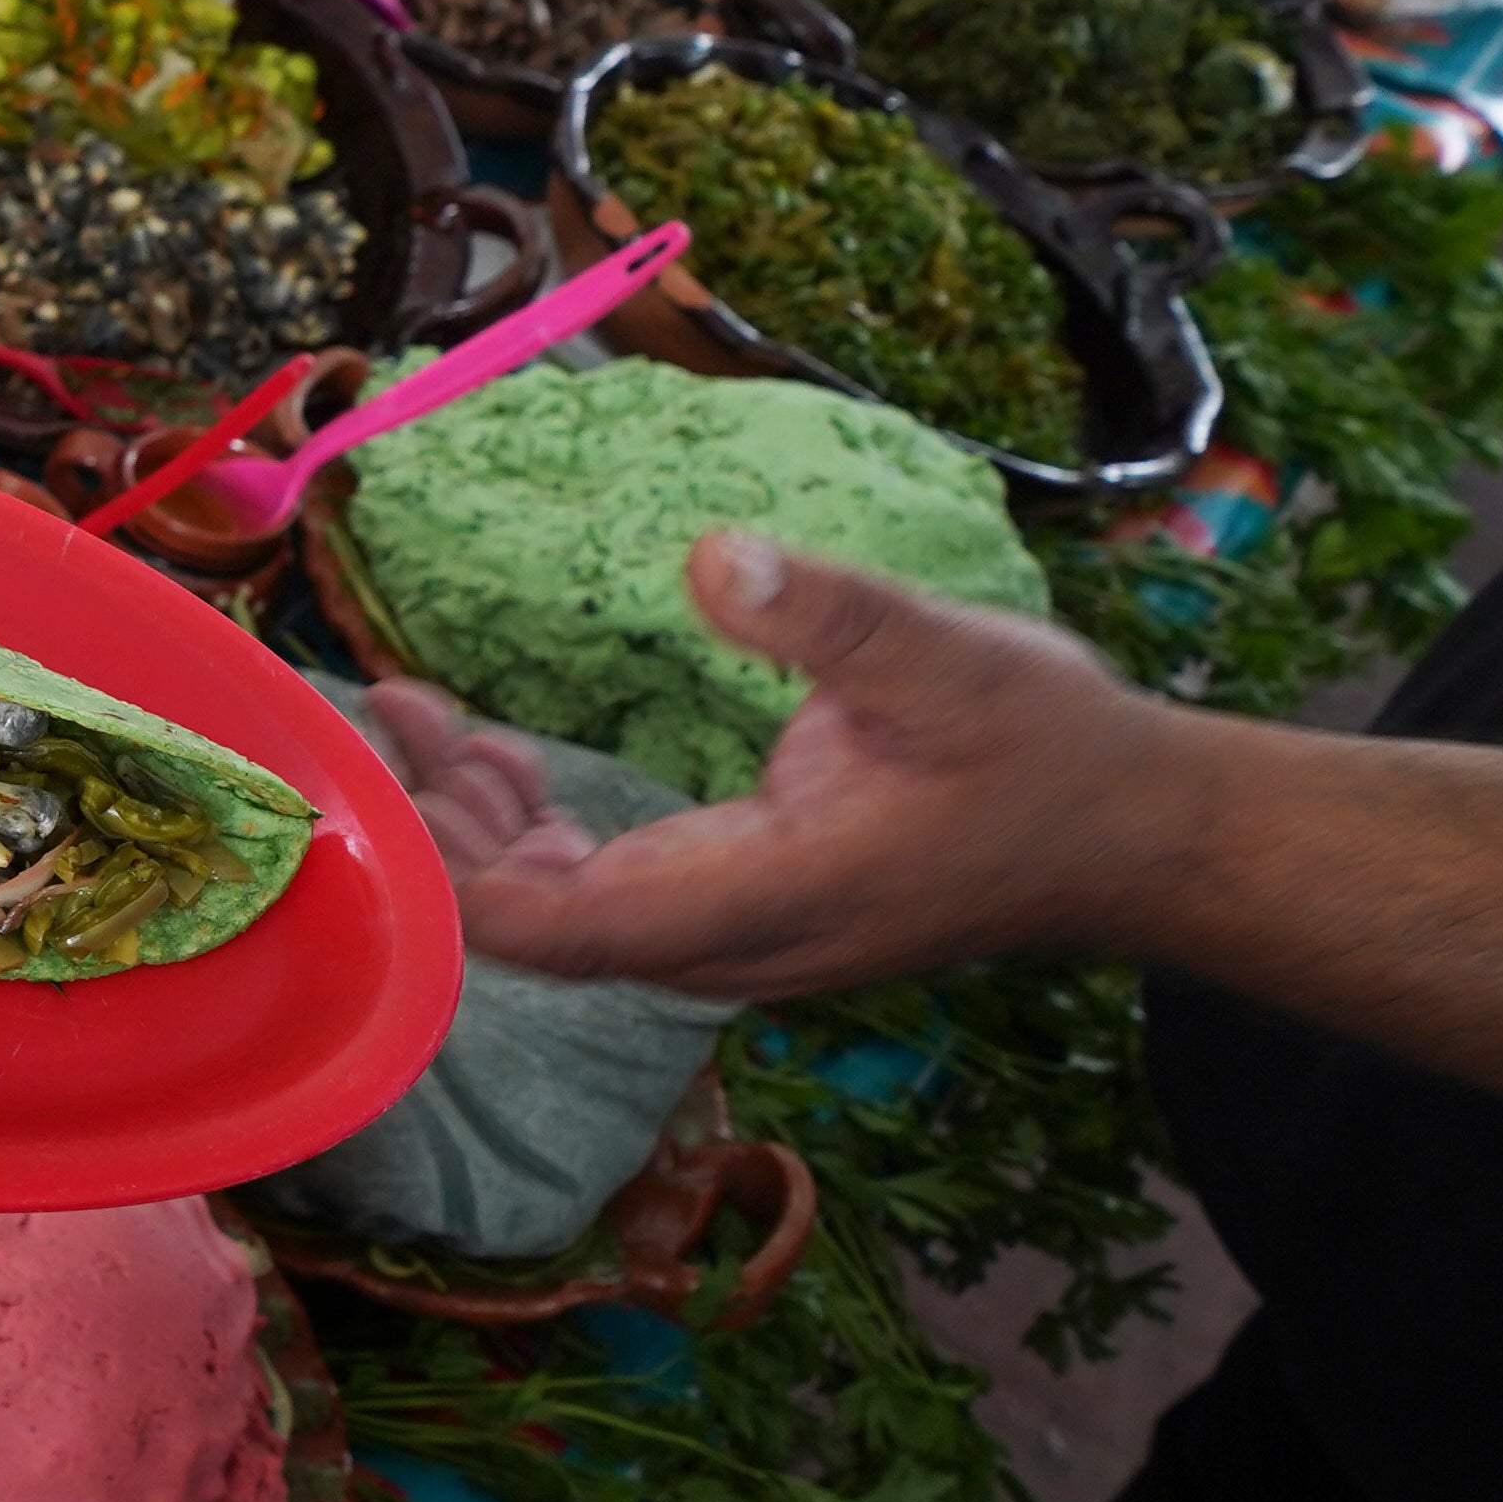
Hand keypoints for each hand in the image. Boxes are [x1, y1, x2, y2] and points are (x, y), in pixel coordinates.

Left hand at [378, 532, 1195, 999]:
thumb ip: (828, 618)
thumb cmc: (1047, 756)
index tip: (385, 790)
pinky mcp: (731, 902)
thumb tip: (712, 559)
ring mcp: (725, 931)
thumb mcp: (951, 662)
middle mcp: (724, 942)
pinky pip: (601, 884)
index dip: (456, 877)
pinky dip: (534, 827)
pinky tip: (489, 754)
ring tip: (409, 715)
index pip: (564, 928)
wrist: (1129, 836)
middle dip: (441, 827)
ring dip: (477, 822)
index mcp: (762, 899)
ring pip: (561, 905)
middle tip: (374, 715)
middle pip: (537, 920)